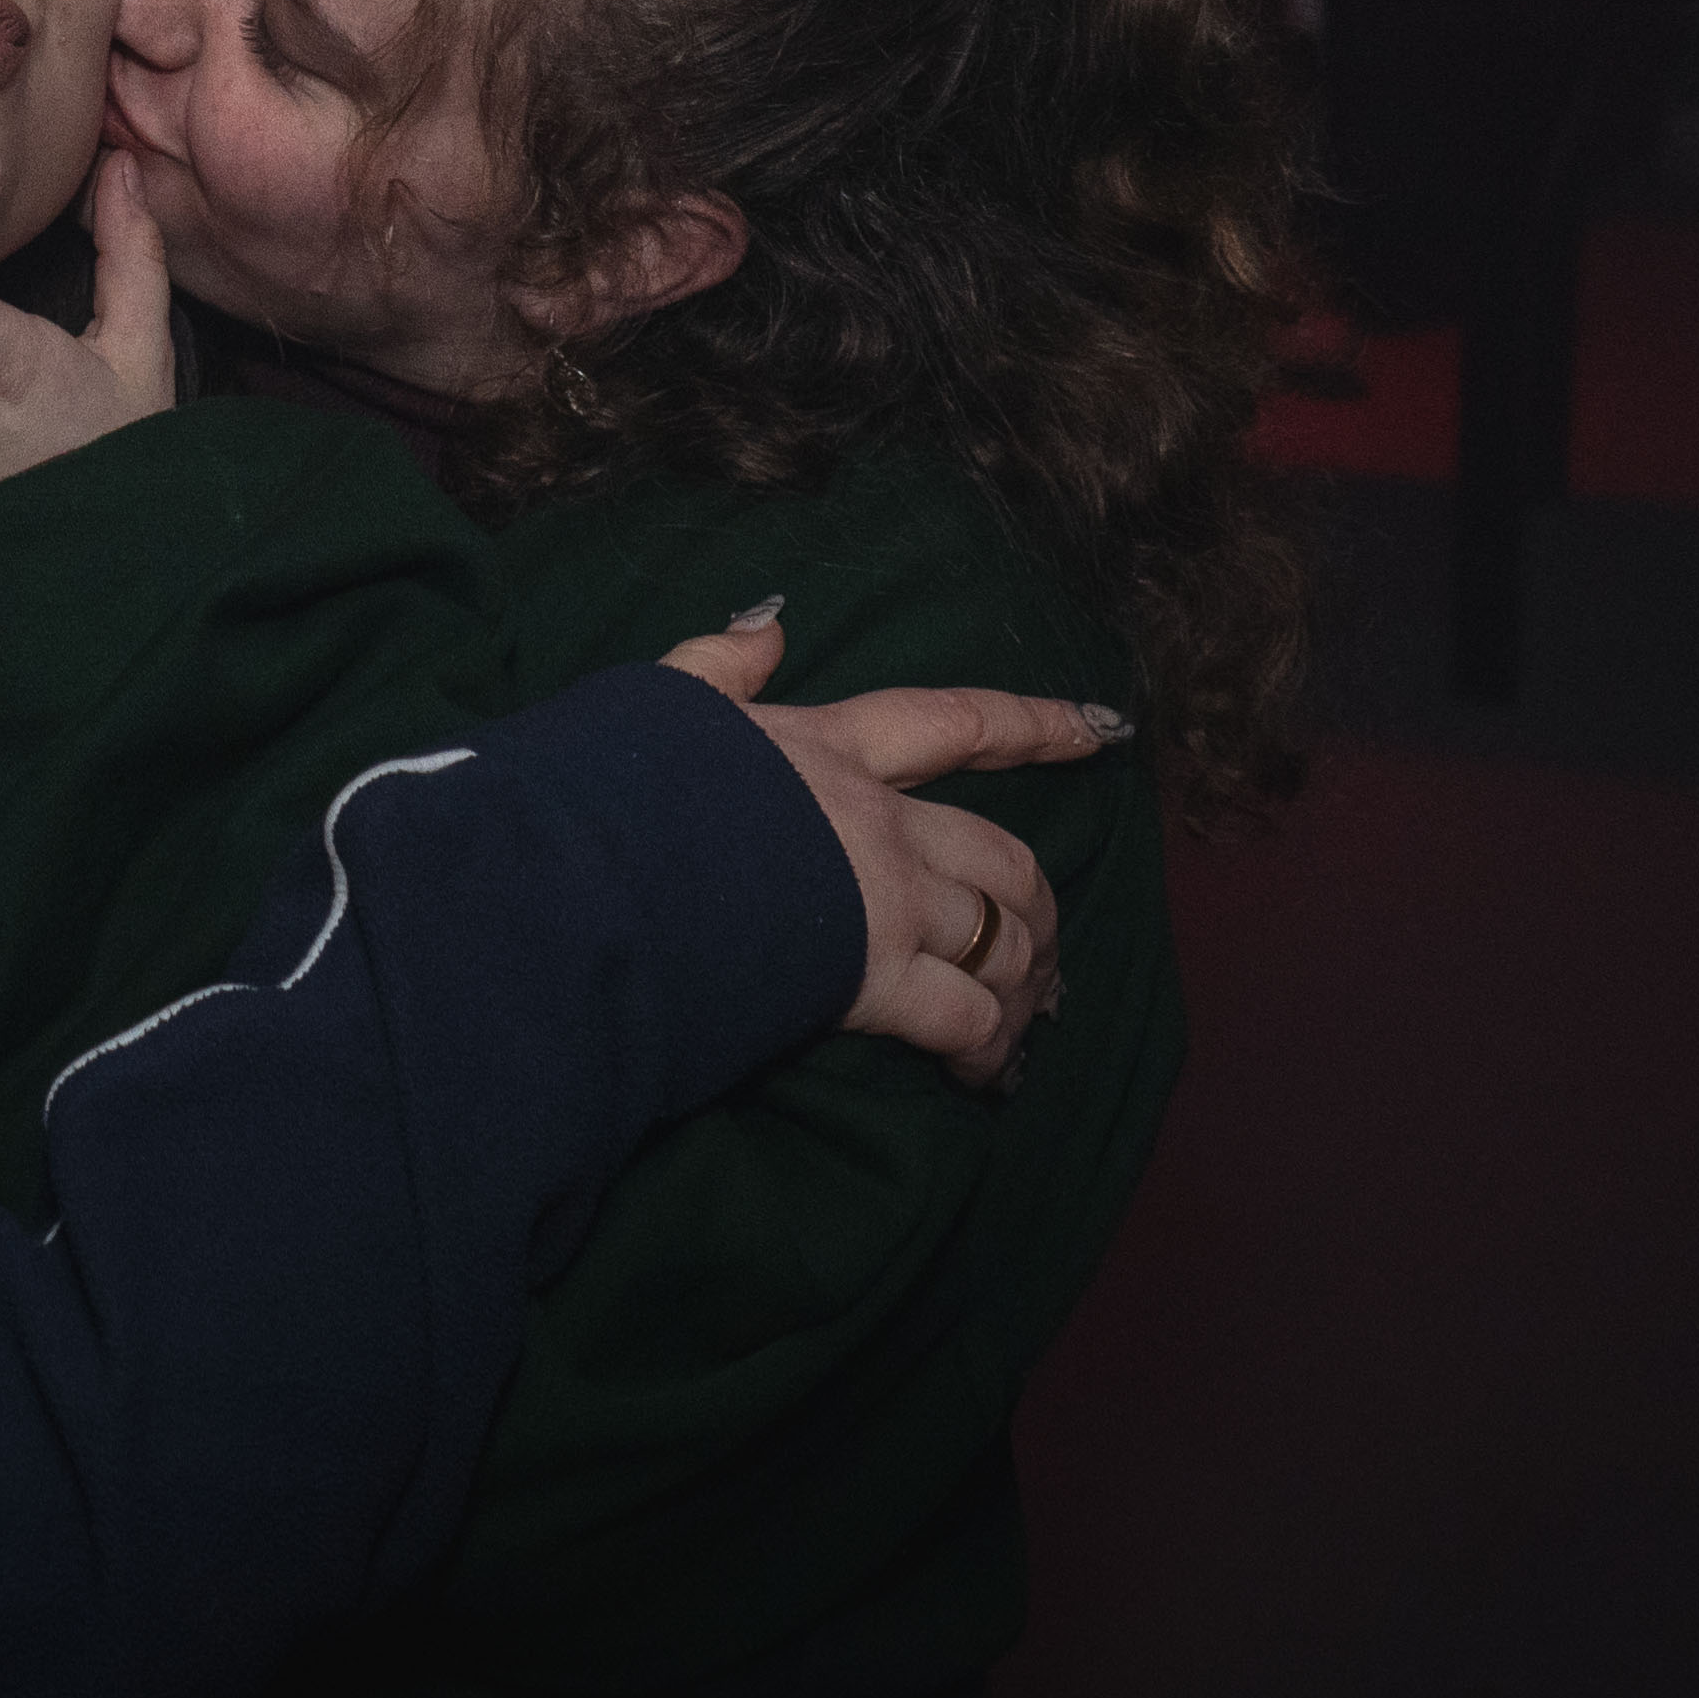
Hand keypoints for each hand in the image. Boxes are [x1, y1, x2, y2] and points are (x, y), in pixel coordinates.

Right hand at [654, 608, 1115, 1089]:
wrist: (595, 872)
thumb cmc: (617, 785)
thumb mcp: (663, 699)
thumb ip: (719, 665)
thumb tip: (769, 626)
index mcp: (829, 745)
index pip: (953, 722)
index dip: (1033, 724)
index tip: (1103, 728)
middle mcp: (878, 820)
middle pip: (1001, 852)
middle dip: (1037, 901)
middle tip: (1049, 942)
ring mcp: (886, 899)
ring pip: (1001, 935)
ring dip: (1024, 979)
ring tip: (1024, 1019)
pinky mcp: (875, 977)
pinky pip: (965, 1014)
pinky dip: (987, 1045)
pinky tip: (983, 1071)